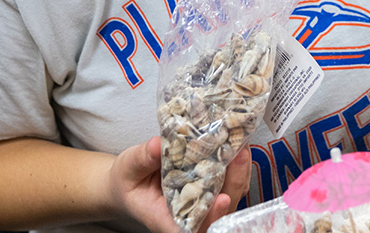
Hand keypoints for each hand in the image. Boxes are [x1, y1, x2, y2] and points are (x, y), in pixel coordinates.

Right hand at [109, 136, 251, 232]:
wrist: (131, 183)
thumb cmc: (128, 182)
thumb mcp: (128, 168)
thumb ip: (142, 159)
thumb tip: (158, 144)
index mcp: (167, 219)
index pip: (192, 227)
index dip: (210, 217)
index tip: (220, 199)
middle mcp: (190, 216)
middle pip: (219, 212)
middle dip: (233, 184)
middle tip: (239, 156)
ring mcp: (204, 204)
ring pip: (230, 197)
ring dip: (239, 174)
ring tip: (241, 147)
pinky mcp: (211, 190)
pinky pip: (230, 185)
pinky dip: (236, 168)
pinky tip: (238, 147)